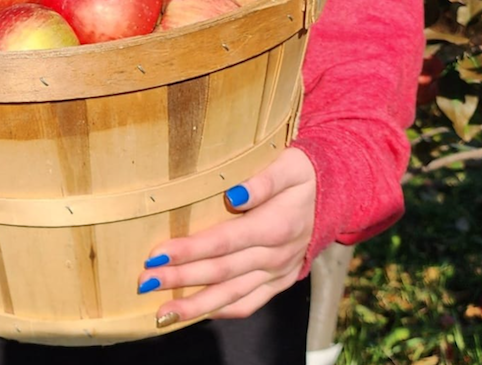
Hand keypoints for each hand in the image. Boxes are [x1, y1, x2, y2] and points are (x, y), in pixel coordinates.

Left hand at [137, 148, 316, 325]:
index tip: (156, 255)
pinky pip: (249, 303)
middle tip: (144, 282)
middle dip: (180, 278)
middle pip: (221, 271)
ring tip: (162, 313)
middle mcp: (276, 255)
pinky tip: (196, 315)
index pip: (224, 241)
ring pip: (232, 295)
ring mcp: (277, 272)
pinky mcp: (278, 282)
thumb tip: (236, 194)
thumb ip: (264, 180)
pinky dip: (222, 312)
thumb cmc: (303, 174)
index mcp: (276, 225)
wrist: (337, 193)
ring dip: (195, 305)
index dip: (189, 250)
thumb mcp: (290, 165)